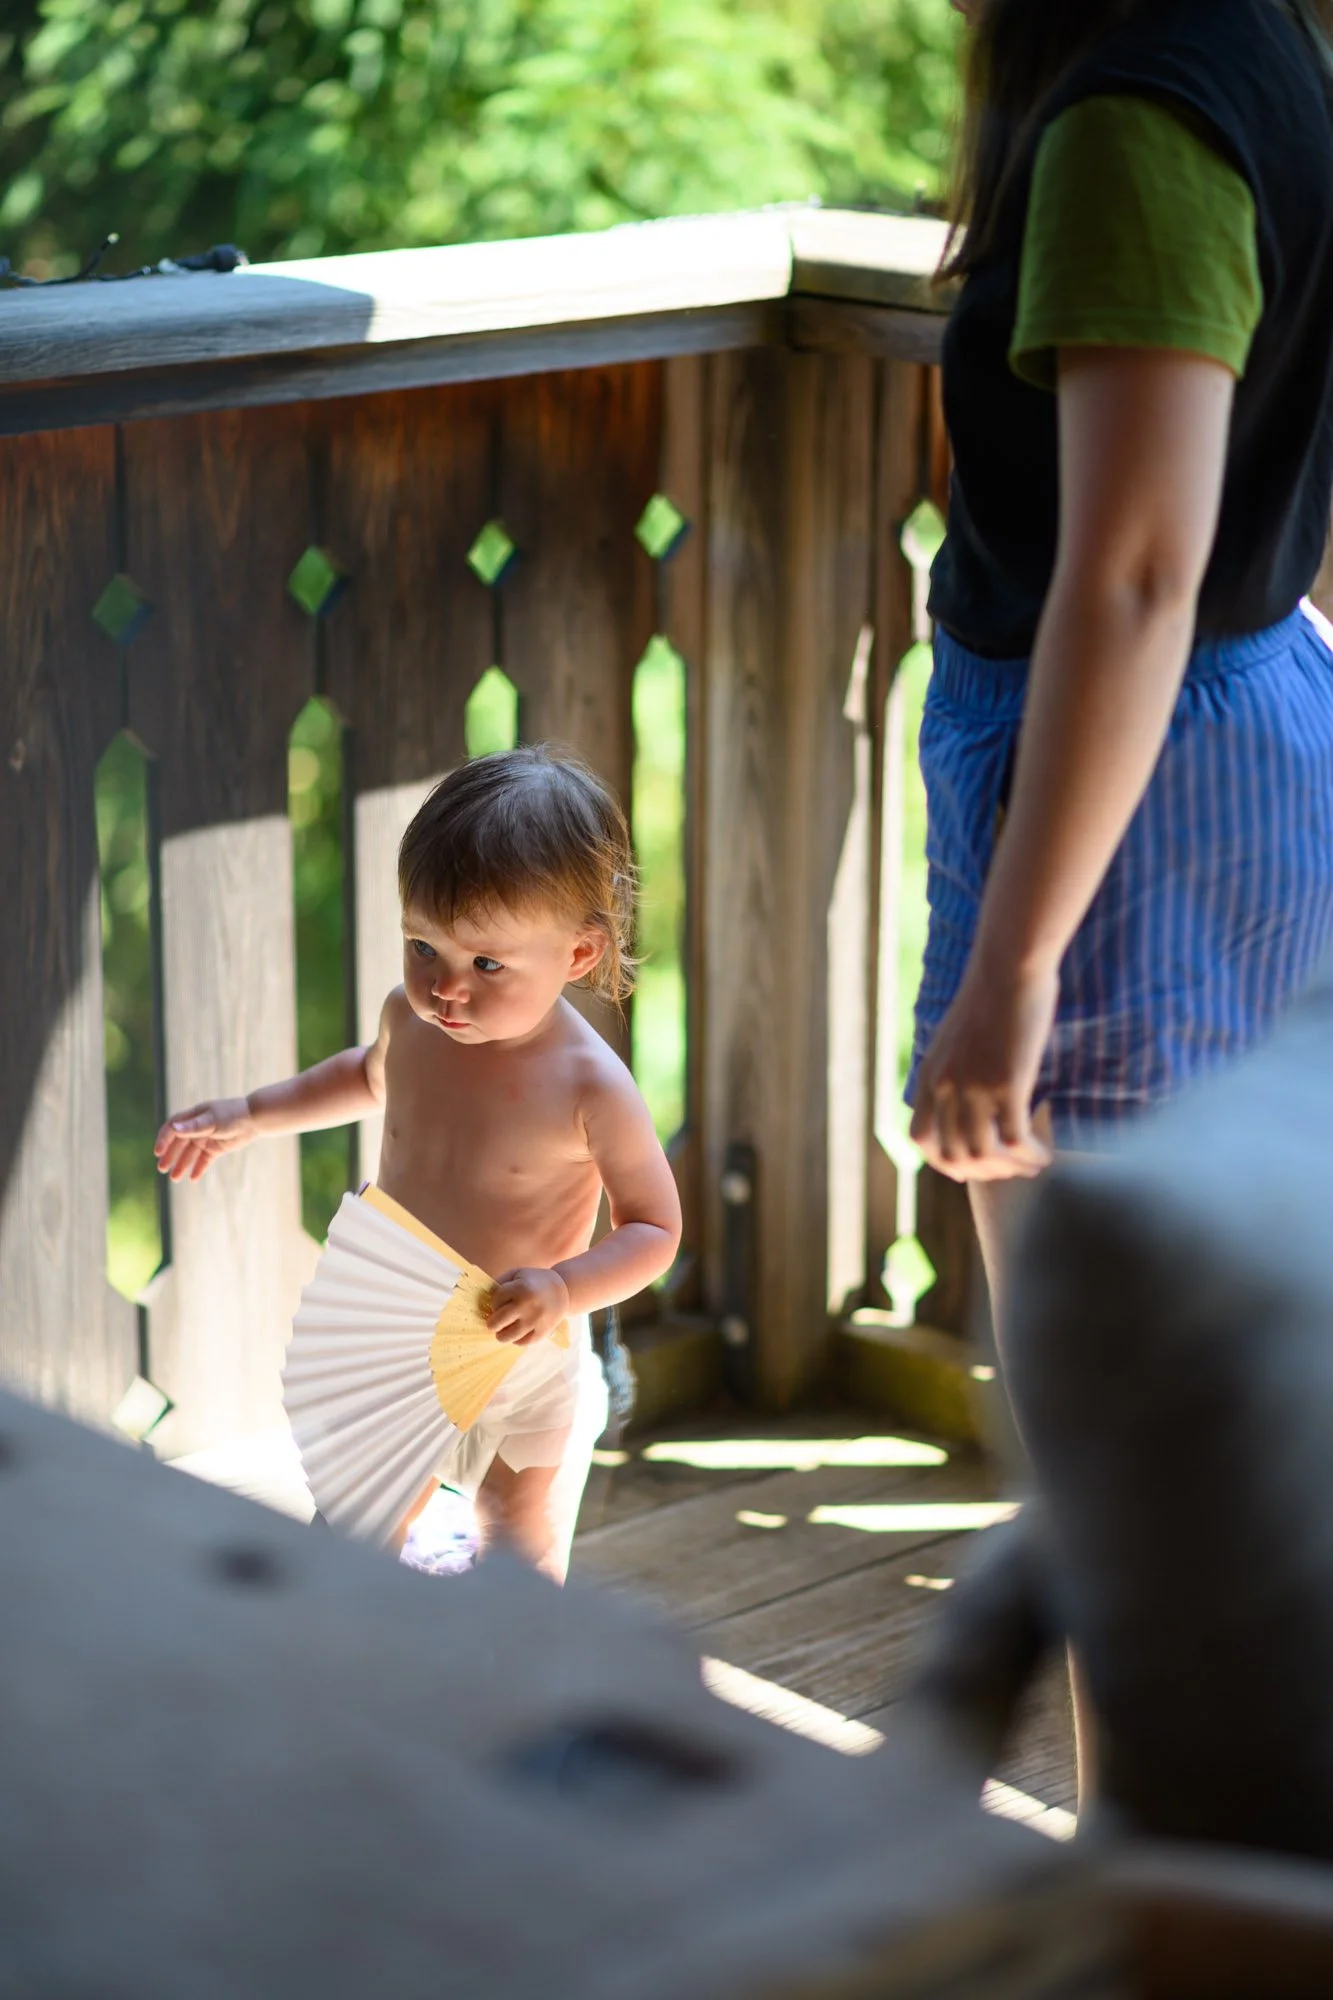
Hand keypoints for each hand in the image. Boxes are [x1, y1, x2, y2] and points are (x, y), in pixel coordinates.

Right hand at [154, 1097, 256, 1182]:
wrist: (254, 1119)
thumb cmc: (232, 1114)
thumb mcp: (212, 1121)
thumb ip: (193, 1127)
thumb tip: (174, 1128)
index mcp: (193, 1117)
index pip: (173, 1128)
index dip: (164, 1140)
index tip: (158, 1152)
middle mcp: (197, 1128)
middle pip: (179, 1143)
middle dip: (170, 1156)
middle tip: (161, 1168)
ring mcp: (206, 1139)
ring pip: (190, 1154)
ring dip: (182, 1165)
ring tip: (174, 1178)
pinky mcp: (216, 1148)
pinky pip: (204, 1160)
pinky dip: (198, 1168)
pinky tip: (192, 1179)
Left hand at [488, 1267, 570, 1345]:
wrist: (564, 1290)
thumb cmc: (535, 1281)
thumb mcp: (518, 1273)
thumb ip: (500, 1283)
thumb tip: (482, 1299)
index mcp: (521, 1288)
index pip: (495, 1301)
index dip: (494, 1302)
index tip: (499, 1303)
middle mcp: (527, 1305)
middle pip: (497, 1322)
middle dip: (492, 1322)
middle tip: (494, 1322)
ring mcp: (535, 1321)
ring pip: (507, 1337)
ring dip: (501, 1335)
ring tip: (502, 1331)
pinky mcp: (543, 1332)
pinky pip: (522, 1343)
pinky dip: (516, 1340)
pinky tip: (517, 1333)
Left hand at [910, 955, 1058, 1182]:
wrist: (1009, 965)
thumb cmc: (993, 994)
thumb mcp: (959, 1035)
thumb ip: (956, 1066)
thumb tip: (970, 1091)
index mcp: (931, 1073)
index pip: (920, 1139)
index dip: (943, 1162)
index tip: (969, 1168)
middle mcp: (946, 1085)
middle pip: (953, 1154)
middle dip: (983, 1171)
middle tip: (1010, 1169)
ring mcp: (974, 1086)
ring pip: (984, 1153)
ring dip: (1010, 1168)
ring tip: (1032, 1164)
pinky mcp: (1007, 1083)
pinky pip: (1015, 1141)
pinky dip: (1030, 1156)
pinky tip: (1044, 1155)